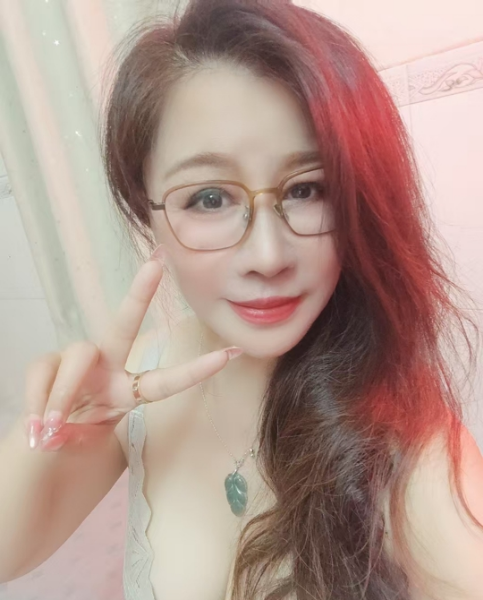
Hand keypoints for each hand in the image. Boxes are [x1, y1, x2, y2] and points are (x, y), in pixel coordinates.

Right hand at [22, 246, 241, 451]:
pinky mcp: (45, 365)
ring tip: (54, 428)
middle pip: (124, 326)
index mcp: (127, 390)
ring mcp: (74, 363)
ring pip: (79, 354)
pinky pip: (43, 370)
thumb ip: (97, 437)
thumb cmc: (79, 447)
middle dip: (140, 294)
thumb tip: (65, 434)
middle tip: (156, 266)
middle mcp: (105, 368)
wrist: (42, 455)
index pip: (163, 380)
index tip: (229, 355)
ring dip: (66, 392)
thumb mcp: (101, 445)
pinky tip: (38, 426)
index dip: (193, 371)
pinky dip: (40, 400)